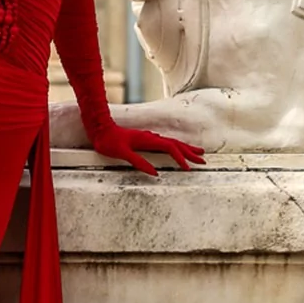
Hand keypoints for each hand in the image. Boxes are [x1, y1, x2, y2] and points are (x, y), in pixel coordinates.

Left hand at [88, 122, 205, 176]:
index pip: (170, 148)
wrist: (99, 129)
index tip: (187, 168)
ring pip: (172, 143)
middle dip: (190, 152)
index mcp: (148, 140)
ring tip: (199, 153)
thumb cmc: (108, 142)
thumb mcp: (121, 153)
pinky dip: (176, 147)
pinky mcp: (146, 140)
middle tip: (203, 160)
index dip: (180, 158)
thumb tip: (155, 173)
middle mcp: (151, 137)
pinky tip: (179, 150)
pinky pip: (166, 143)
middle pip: (176, 144)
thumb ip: (138, 162)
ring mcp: (149, 138)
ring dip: (186, 148)